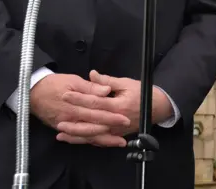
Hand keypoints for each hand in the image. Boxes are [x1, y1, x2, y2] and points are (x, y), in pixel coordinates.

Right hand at [30, 73, 129, 146]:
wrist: (32, 93)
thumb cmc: (54, 84)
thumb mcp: (73, 80)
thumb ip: (91, 87)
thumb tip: (106, 90)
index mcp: (76, 104)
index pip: (98, 111)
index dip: (112, 115)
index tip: (125, 118)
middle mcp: (72, 117)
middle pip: (94, 126)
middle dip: (111, 131)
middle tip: (125, 134)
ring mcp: (67, 125)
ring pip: (88, 135)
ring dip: (103, 140)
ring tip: (117, 143)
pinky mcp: (63, 128)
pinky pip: (79, 137)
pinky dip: (90, 141)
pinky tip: (101, 143)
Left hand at [56, 70, 172, 140]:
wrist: (156, 108)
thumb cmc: (141, 93)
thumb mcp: (126, 83)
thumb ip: (107, 81)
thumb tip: (92, 74)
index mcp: (118, 106)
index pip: (94, 103)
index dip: (79, 99)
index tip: (66, 95)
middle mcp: (115, 121)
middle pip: (91, 123)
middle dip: (74, 122)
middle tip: (58, 119)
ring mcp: (115, 131)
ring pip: (93, 136)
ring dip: (76, 136)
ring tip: (61, 134)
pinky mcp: (115, 136)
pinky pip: (99, 140)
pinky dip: (86, 141)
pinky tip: (74, 140)